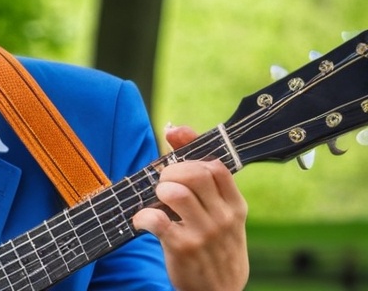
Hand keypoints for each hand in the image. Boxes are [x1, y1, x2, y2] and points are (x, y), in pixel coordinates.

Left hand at [132, 125, 249, 290]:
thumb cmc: (215, 246)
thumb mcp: (222, 215)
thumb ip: (203, 178)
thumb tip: (174, 129)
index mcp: (235, 205)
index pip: (215, 165)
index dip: (190, 150)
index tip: (172, 148)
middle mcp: (223, 217)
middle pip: (193, 173)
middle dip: (170, 171)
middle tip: (164, 184)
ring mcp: (203, 233)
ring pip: (175, 192)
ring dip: (158, 192)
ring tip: (158, 202)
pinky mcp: (182, 247)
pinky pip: (156, 219)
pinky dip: (142, 216)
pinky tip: (143, 221)